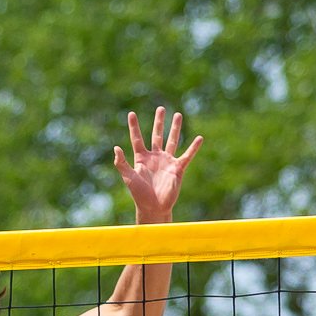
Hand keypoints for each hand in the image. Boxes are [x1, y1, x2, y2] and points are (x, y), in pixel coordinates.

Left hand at [113, 107, 202, 222]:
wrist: (153, 207)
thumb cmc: (139, 194)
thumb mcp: (128, 178)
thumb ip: (121, 163)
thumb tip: (116, 147)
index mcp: (141, 158)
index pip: (137, 138)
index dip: (134, 126)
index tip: (131, 113)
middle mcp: (155, 157)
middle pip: (157, 135)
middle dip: (159, 122)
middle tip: (161, 108)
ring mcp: (167, 161)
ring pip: (172, 141)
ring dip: (175, 128)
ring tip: (178, 114)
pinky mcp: (177, 168)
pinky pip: (187, 155)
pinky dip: (194, 147)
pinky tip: (199, 138)